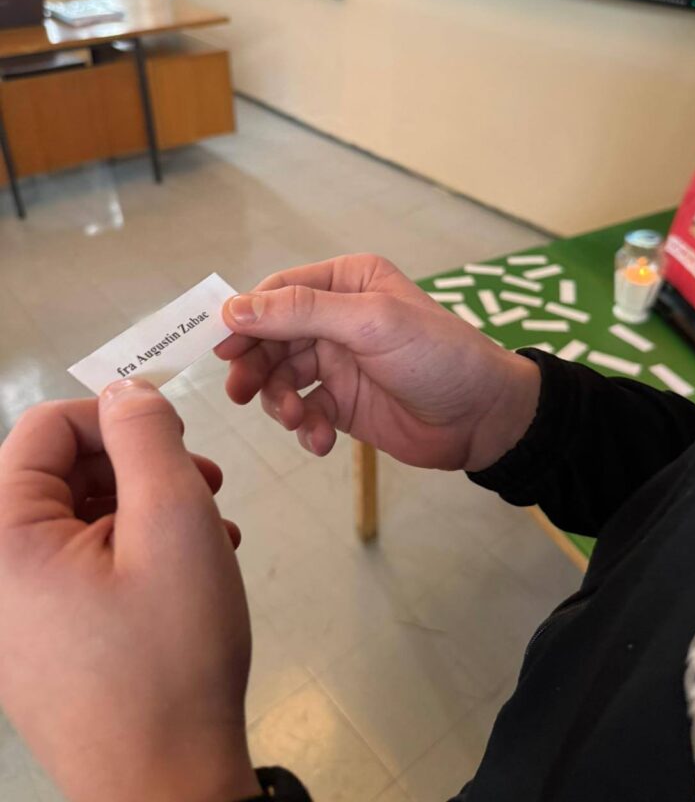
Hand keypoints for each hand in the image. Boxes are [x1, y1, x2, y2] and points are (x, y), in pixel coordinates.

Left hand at [0, 380, 260, 801]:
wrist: (167, 789)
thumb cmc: (170, 649)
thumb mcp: (173, 520)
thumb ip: (146, 437)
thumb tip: (125, 391)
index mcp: (3, 536)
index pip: (45, 428)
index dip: (115, 416)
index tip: (179, 440)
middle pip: (63, 472)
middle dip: (140, 466)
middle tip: (209, 484)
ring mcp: (16, 613)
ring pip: (83, 518)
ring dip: (151, 508)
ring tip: (215, 529)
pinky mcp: (43, 642)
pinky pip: (85, 567)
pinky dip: (140, 552)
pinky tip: (197, 569)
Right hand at [217, 254, 540, 472]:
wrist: (484, 418)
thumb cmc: (437, 355)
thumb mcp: (371, 323)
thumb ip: (302, 313)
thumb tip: (234, 308)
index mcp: (347, 282)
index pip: (279, 292)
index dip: (247, 318)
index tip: (222, 347)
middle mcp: (338, 317)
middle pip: (272, 338)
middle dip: (257, 366)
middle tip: (241, 392)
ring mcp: (338, 362)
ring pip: (282, 378)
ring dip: (282, 402)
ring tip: (299, 420)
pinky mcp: (342, 404)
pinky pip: (305, 412)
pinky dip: (306, 427)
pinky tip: (321, 442)